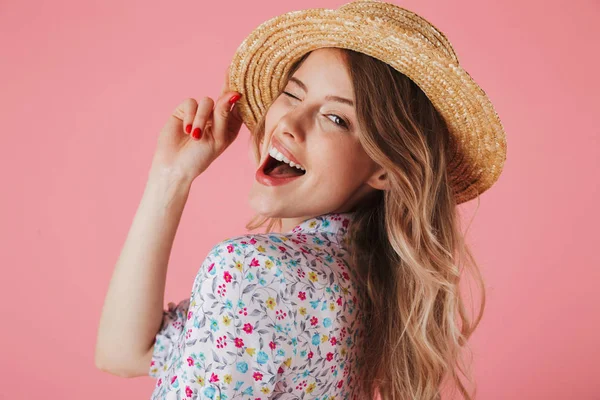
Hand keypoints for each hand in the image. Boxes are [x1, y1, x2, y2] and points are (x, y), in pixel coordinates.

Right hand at [149, 68, 243, 183]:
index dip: (242, 93)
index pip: (238, 107)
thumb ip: (224, 115)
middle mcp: (216, 118)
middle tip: (228, 71)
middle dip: (226, 87)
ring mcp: (200, 114)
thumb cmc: (200, 157)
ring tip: (195, 135)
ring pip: (207, 101)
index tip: (247, 78)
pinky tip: (187, 130)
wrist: (175, 166)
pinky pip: (191, 103)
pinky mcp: (184, 111)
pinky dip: (190, 116)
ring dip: (202, 118)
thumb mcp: (218, 138)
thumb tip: (233, 94)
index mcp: (230, 126)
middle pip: (224, 97)